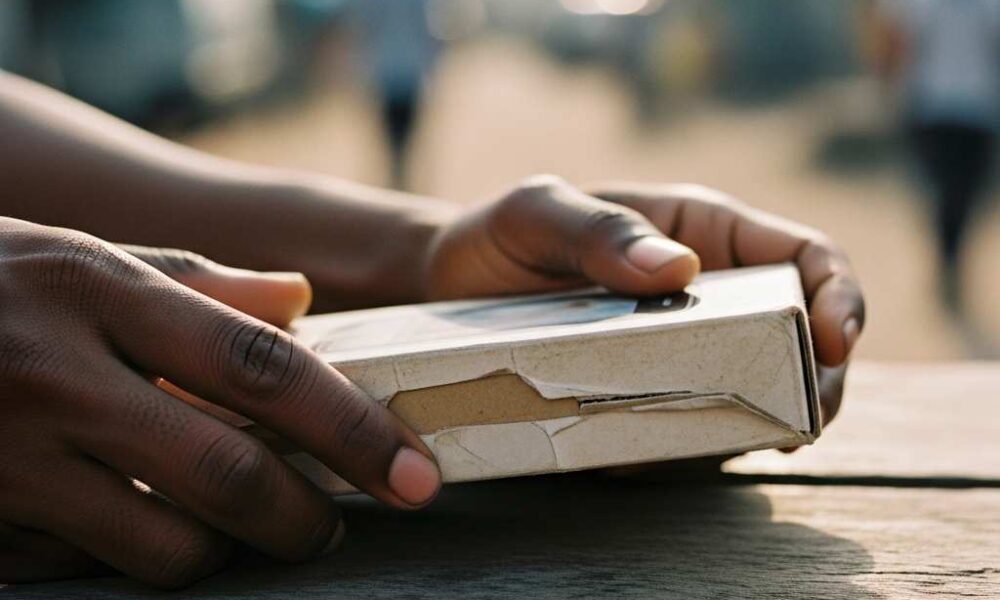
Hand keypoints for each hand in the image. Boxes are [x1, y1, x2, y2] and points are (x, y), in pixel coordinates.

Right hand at [0, 220, 439, 586]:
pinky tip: (130, 521)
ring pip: (165, 550)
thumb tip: (300, 305)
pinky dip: (131, 558)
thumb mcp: (87, 258)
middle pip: (229, 476)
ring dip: (221, 550)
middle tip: (328, 526)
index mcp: (99, 291)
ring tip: (231, 524)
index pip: (262, 368)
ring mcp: (7, 461)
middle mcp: (57, 376)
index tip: (413, 475)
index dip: (352, 429)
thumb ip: (199, 282)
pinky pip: (87, 570)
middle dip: (302, 519)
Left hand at [423, 176, 864, 426]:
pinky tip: (673, 450)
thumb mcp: (536, 216)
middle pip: (801, 336)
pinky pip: (699, 426)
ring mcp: (685, 349)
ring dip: (766, 420)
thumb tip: (679, 271)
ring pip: (759, 389)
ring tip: (737, 441)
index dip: (838, 297)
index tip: (834, 344)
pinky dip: (702, 445)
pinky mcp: (655, 395)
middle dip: (818, 380)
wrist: (447, 292)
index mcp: (700, 233)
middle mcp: (708, 294)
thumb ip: (597, 230)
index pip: (804, 257)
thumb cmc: (499, 240)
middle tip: (797, 422)